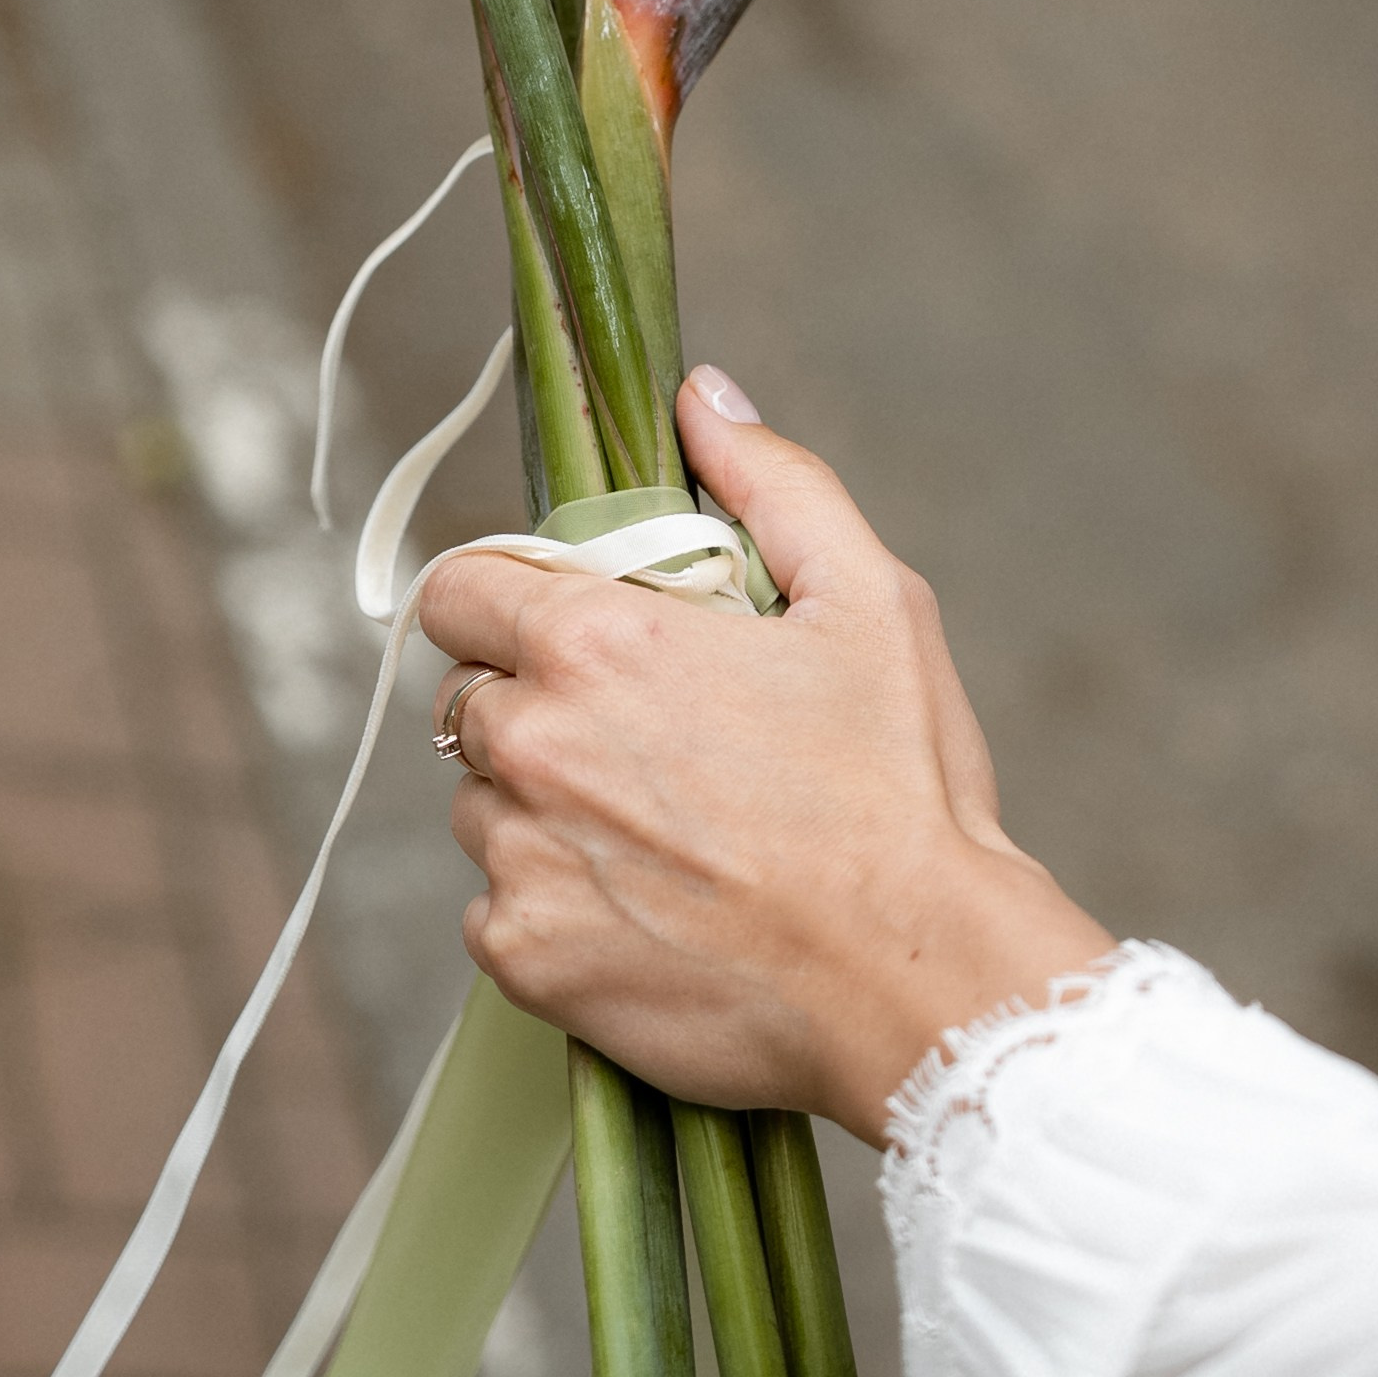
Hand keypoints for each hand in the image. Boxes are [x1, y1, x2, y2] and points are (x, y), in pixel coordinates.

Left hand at [419, 368, 1112, 1140]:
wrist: (918, 980)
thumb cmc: (901, 790)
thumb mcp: (869, 599)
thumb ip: (772, 482)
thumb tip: (700, 395)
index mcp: (597, 641)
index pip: (459, 588)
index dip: (502, 600)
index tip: (557, 628)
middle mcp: (536, 743)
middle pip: (469, 700)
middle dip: (534, 704)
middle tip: (638, 741)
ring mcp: (521, 858)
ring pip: (479, 808)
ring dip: (539, 808)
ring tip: (658, 834)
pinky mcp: (525, 958)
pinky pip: (495, 911)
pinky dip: (551, 908)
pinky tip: (648, 911)